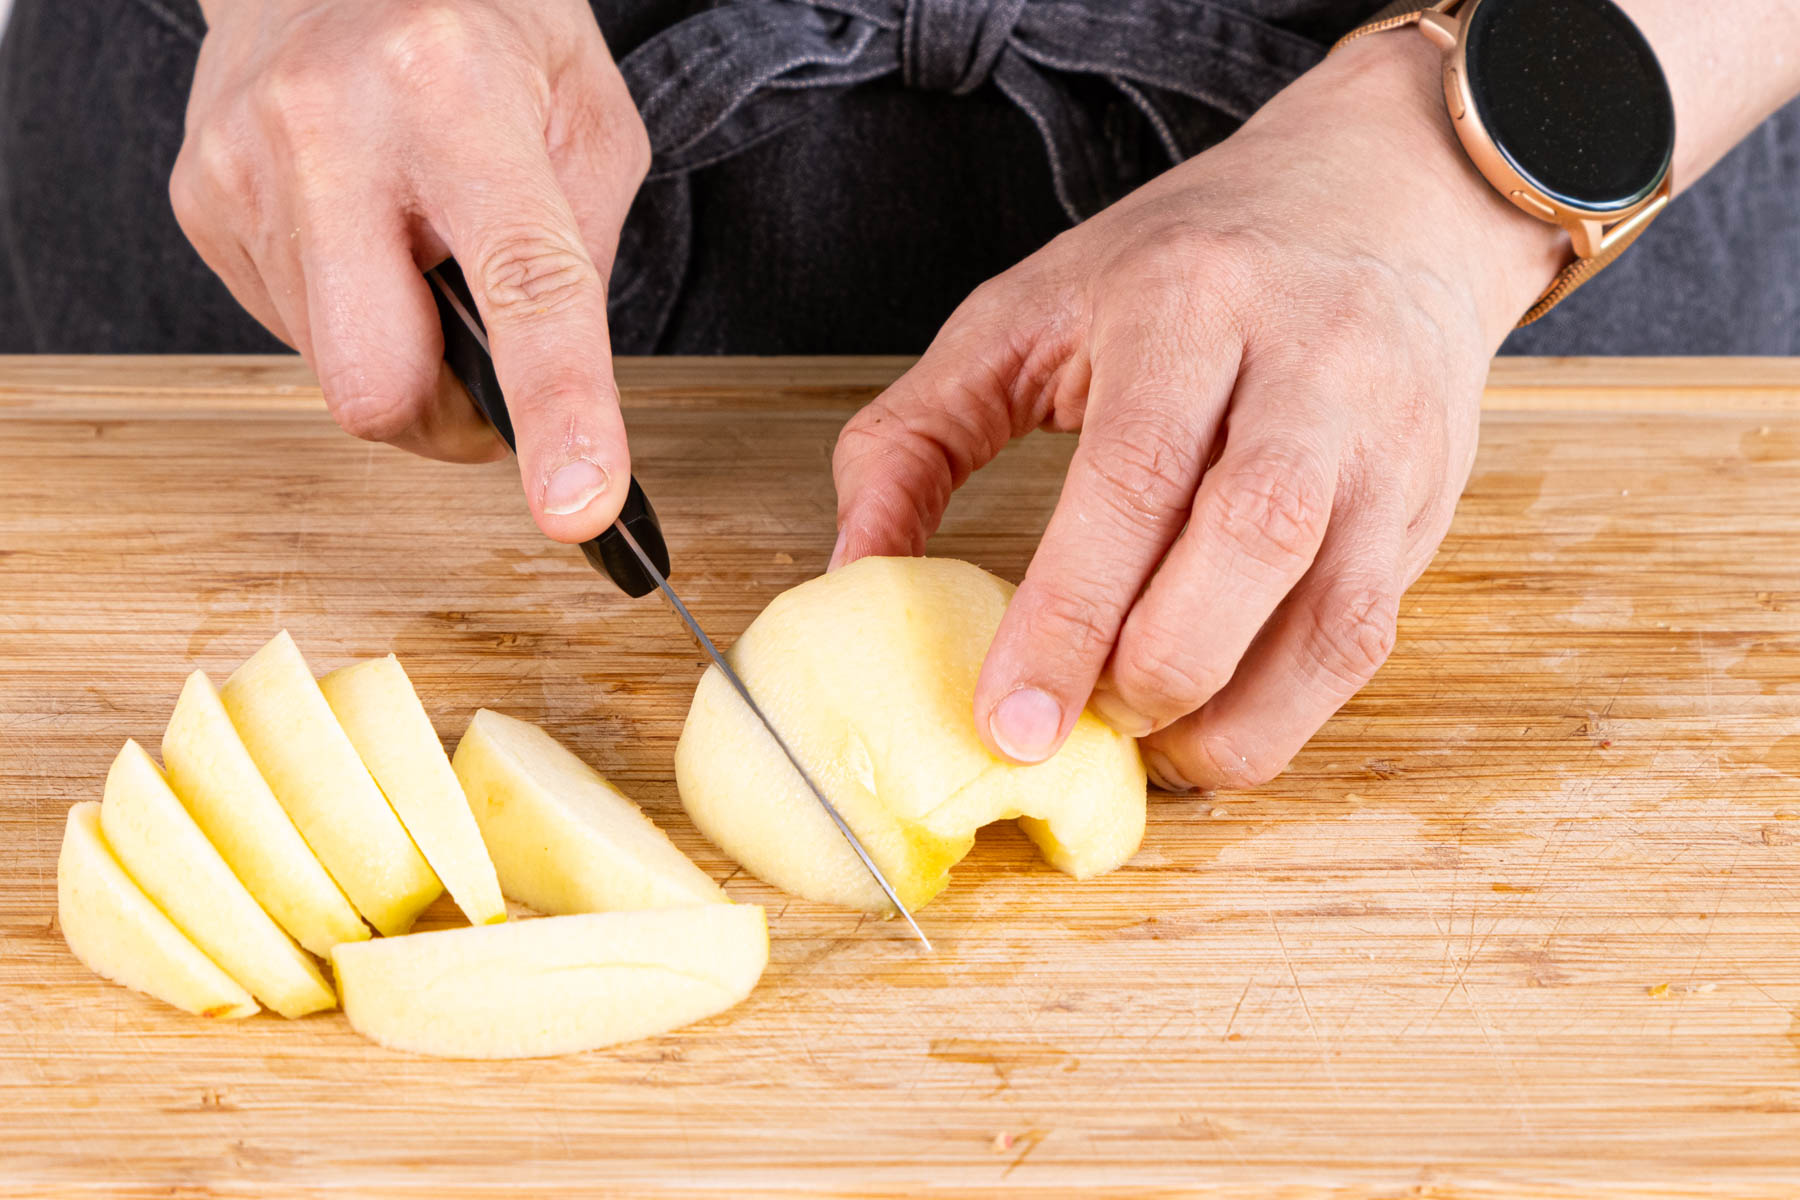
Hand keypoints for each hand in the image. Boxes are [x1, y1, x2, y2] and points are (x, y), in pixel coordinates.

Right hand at [171, 0, 648, 539]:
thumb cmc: (481, 27)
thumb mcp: (587, 113)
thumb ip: (584, 251)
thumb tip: (556, 391)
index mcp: (454, 95)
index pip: (523, 288)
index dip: (557, 413)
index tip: (577, 504)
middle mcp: (332, 128)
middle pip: (378, 385)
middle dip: (446, 425)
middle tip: (486, 384)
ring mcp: (246, 167)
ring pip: (335, 371)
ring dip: (398, 349)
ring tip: (416, 247)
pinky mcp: (201, 200)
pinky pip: (292, 330)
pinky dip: (348, 313)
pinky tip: (363, 235)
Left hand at [831, 35, 1565, 789]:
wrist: (1383, 199)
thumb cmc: (1183, 264)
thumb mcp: (1025, 311)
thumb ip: (916, 435)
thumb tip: (852, 573)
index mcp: (1188, 304)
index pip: (1132, 477)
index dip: (1067, 616)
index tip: (1007, 721)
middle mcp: (1308, 367)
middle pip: (1249, 542)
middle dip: (1152, 673)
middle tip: (1074, 730)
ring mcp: (1387, 441)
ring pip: (1333, 613)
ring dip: (1231, 719)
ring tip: (1143, 745)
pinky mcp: (1426, 506)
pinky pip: (1367, 639)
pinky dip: (1285, 711)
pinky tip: (1211, 724)